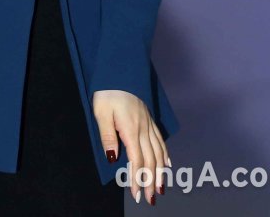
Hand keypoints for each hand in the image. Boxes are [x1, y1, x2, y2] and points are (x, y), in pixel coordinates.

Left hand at [92, 89, 169, 204]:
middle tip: (151, 198)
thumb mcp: (101, 113)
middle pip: (151, 159)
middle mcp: (143, 128)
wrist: (119, 71)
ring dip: (161, 171)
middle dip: (152, 181)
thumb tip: (113, 159)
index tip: (137, 194)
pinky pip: (160, 139)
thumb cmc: (107, 92)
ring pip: (159, 151)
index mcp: (130, 129)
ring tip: (161, 188)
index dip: (137, 178)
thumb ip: (107, 136)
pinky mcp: (149, 118)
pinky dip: (165, 154)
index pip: (137, 160)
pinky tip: (168, 164)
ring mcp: (148, 123)